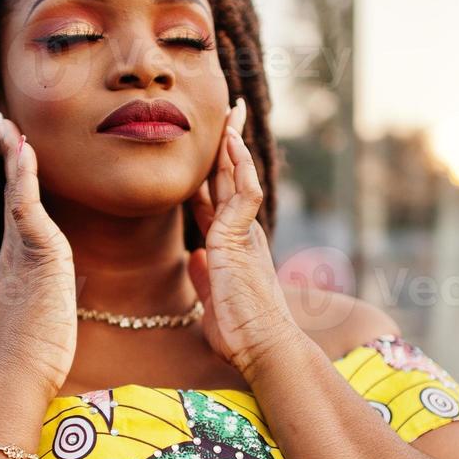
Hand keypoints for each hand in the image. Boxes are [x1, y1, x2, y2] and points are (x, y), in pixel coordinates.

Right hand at [0, 112, 76, 394]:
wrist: (24, 368)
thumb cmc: (39, 348)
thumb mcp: (50, 308)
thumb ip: (53, 288)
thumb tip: (65, 286)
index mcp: (18, 259)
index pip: (17, 208)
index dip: (15, 177)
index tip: (14, 148)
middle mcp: (14, 249)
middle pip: (9, 191)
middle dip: (7, 154)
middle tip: (0, 120)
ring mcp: (21, 250)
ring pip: (15, 192)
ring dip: (13, 155)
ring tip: (7, 124)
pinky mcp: (35, 254)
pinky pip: (25, 206)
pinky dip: (24, 178)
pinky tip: (24, 152)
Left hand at [186, 98, 298, 380]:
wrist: (262, 347)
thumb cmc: (241, 331)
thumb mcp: (214, 298)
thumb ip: (205, 276)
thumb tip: (196, 257)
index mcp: (233, 244)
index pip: (217, 198)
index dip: (211, 170)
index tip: (209, 147)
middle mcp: (242, 232)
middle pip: (230, 178)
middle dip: (228, 144)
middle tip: (231, 111)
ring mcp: (244, 233)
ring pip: (237, 177)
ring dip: (234, 143)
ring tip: (233, 111)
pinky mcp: (241, 239)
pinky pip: (243, 193)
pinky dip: (238, 166)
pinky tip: (232, 142)